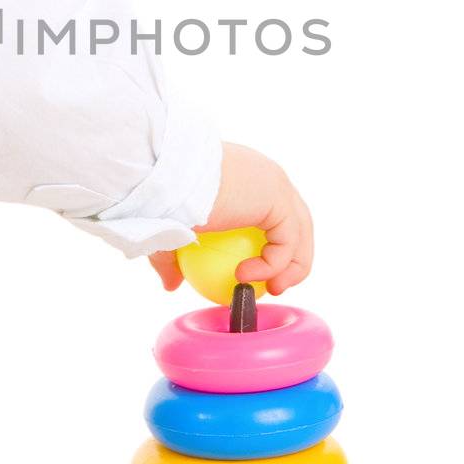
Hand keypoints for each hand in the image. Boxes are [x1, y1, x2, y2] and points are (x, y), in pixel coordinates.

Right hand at [149, 141, 313, 296]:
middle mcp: (267, 176)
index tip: (255, 273)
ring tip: (267, 289)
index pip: (273, 213)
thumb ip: (174, 257)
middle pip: (296, 222)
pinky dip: (271, 265)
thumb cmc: (162, 193)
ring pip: (301, 233)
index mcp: (247, 178)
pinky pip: (287, 241)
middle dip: (291, 259)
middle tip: (272, 287)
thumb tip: (171, 283)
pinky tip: (243, 275)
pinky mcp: (279, 196)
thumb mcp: (168, 231)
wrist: (166, 175)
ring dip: (289, 268)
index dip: (272, 247)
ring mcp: (276, 184)